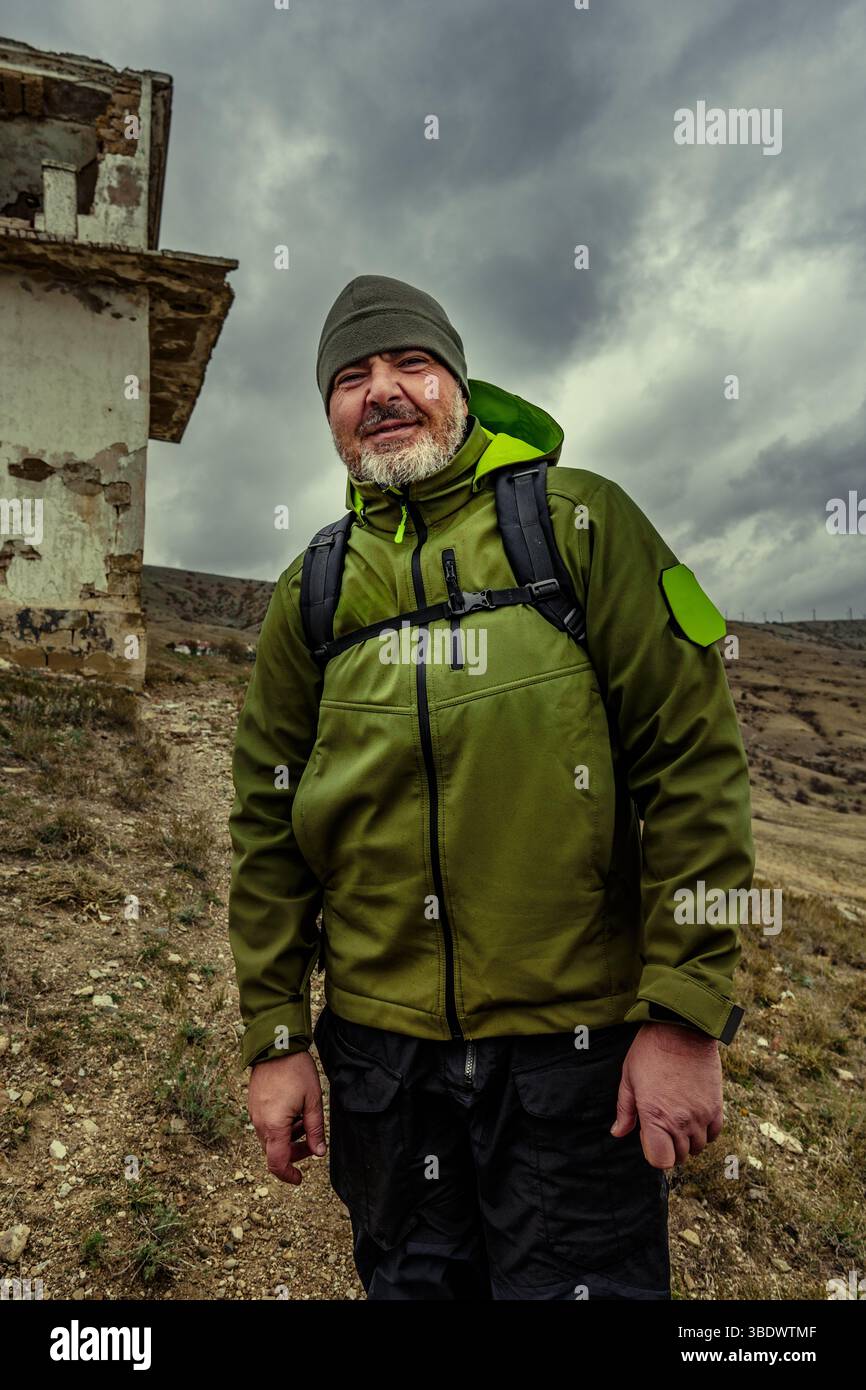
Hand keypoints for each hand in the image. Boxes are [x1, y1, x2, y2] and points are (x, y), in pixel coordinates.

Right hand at [247, 1051, 326, 1184]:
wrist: (276, 1046)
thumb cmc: (297, 1071)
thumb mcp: (313, 1101)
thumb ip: (315, 1129)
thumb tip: (319, 1152)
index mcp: (274, 1126)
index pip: (277, 1163)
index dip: (288, 1175)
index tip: (300, 1179)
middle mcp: (260, 1123)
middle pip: (275, 1151)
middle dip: (294, 1152)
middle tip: (312, 1142)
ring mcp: (255, 1114)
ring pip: (271, 1138)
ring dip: (288, 1138)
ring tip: (306, 1121)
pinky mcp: (254, 1105)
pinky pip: (266, 1125)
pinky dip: (280, 1127)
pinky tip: (294, 1112)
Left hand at [610, 1022, 722, 1168]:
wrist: (681, 1029)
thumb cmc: (650, 1051)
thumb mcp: (629, 1078)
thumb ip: (625, 1110)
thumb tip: (618, 1132)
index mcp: (655, 1116)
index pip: (661, 1160)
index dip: (653, 1152)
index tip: (649, 1135)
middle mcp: (681, 1121)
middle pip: (680, 1157)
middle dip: (670, 1147)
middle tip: (663, 1124)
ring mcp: (701, 1115)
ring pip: (698, 1147)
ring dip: (687, 1139)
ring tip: (678, 1117)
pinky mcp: (716, 1106)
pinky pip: (714, 1134)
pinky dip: (705, 1131)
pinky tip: (694, 1116)